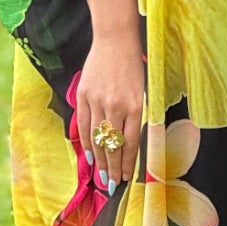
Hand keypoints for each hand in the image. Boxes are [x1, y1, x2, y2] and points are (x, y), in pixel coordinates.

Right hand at [76, 21, 143, 196]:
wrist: (115, 40)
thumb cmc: (134, 66)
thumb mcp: (143, 92)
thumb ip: (136, 117)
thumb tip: (127, 145)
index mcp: (135, 106)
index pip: (129, 144)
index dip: (126, 164)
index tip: (125, 178)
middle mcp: (116, 106)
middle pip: (111, 146)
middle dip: (111, 169)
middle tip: (111, 185)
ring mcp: (97, 100)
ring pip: (96, 139)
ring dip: (98, 161)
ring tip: (100, 177)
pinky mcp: (84, 95)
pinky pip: (84, 125)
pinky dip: (85, 143)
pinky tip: (89, 156)